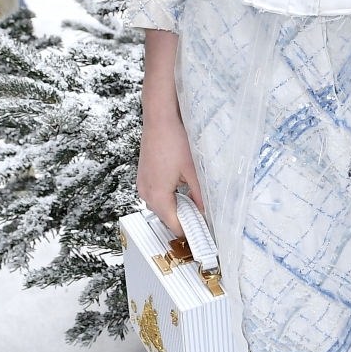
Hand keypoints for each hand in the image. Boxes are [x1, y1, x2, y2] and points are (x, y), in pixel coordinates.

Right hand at [137, 111, 204, 233]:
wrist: (159, 119)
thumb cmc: (174, 140)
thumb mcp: (193, 171)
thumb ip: (200, 195)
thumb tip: (207, 212)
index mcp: (158, 196)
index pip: (174, 225)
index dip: (190, 231)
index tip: (203, 232)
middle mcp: (146, 193)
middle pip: (167, 218)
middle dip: (184, 218)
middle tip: (204, 216)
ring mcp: (143, 185)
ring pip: (162, 206)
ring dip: (177, 206)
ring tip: (196, 201)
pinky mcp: (144, 177)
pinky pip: (157, 195)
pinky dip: (170, 196)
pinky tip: (183, 188)